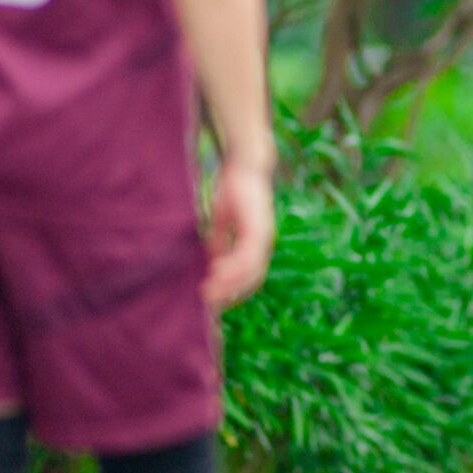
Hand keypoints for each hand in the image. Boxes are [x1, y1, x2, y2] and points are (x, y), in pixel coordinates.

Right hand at [202, 158, 275, 308]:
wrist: (245, 166)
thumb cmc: (234, 191)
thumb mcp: (224, 221)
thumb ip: (221, 242)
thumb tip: (214, 264)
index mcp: (256, 244)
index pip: (249, 276)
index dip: (234, 291)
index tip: (215, 303)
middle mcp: (263, 243)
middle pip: (251, 279)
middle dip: (231, 294)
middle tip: (210, 306)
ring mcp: (262, 236)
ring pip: (249, 270)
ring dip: (229, 284)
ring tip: (209, 294)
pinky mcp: (257, 228)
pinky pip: (246, 254)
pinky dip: (232, 266)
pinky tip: (215, 272)